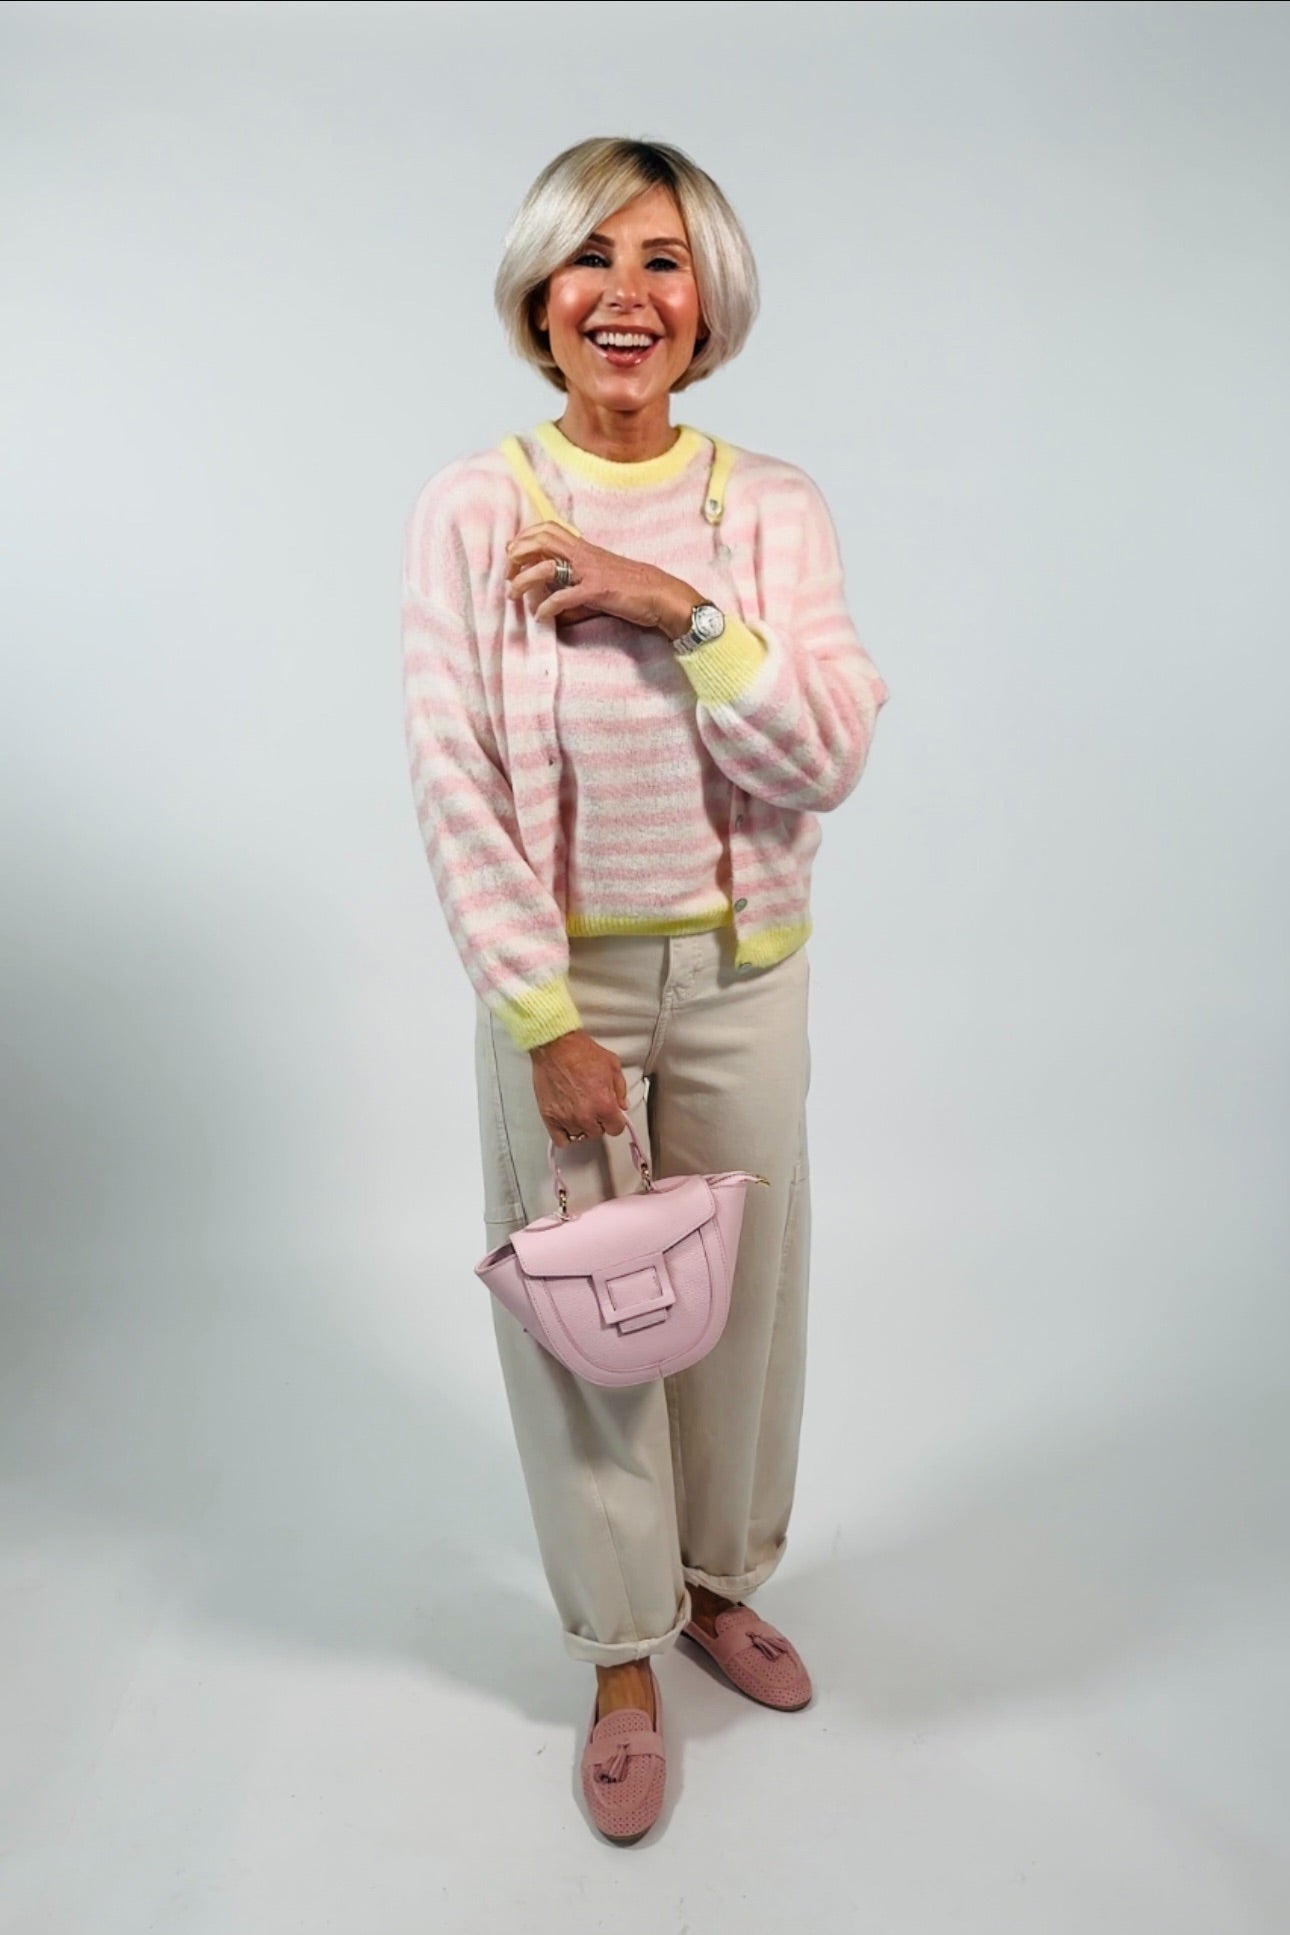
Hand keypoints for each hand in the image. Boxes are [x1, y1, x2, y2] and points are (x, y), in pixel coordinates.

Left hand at [506, 521, 700, 637]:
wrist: (661, 594)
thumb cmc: (631, 588)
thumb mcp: (599, 578)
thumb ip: (574, 583)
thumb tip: (551, 599)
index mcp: (584, 549)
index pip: (548, 529)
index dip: (525, 537)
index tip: (512, 554)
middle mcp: (584, 554)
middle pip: (542, 538)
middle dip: (517, 553)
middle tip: (507, 572)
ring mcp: (590, 571)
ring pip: (546, 566)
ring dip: (523, 580)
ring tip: (512, 594)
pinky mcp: (598, 591)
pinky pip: (565, 596)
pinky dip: (547, 606)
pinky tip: (540, 616)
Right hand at [530, 1029, 629, 1144]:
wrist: (556, 1046)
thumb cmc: (581, 1052)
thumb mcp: (612, 1066)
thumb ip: (620, 1089)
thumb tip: (622, 1105)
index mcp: (605, 1105)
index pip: (616, 1129)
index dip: (615, 1122)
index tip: (611, 1117)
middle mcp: (586, 1116)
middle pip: (597, 1133)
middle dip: (598, 1121)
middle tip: (593, 1108)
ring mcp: (567, 1118)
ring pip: (579, 1135)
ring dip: (580, 1125)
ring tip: (578, 1110)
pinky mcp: (550, 1117)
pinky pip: (560, 1140)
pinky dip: (564, 1135)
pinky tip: (566, 1124)